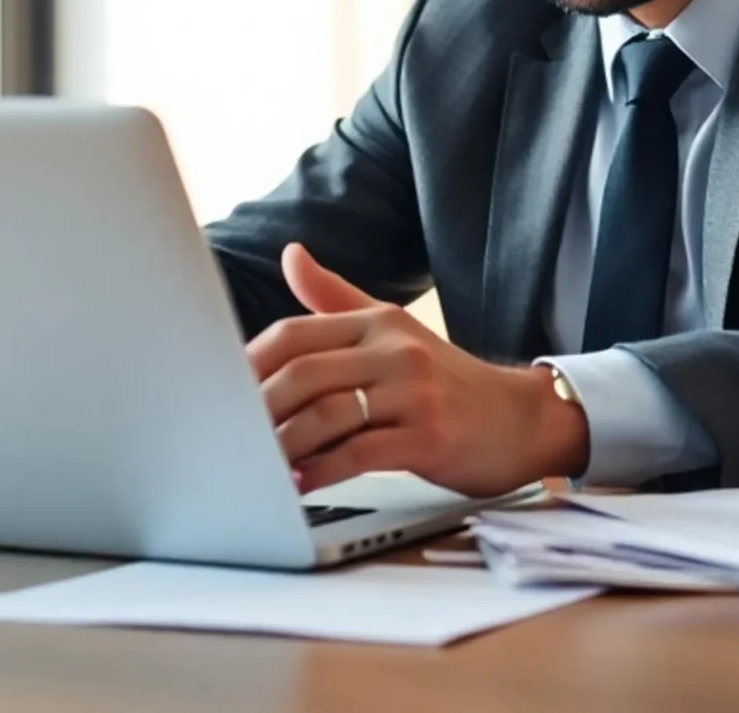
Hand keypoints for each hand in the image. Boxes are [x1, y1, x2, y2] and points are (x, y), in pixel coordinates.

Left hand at [247, 243, 589, 496]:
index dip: (248, 364)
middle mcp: (395, 350)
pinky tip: (300, 483)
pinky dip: (322, 471)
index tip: (217, 392)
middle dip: (257, 409)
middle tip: (226, 435)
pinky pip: (360, 454)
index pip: (294, 333)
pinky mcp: (430, 436)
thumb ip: (336, 299)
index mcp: (378, 323)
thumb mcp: (394, 332)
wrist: (522, 420)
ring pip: (327, 414)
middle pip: (303, 373)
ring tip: (255, 465)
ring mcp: (415, 393)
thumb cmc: (449, 382)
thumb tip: (290, 254)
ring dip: (283, 445)